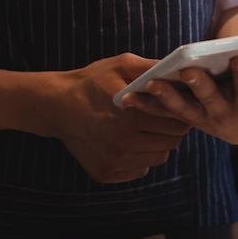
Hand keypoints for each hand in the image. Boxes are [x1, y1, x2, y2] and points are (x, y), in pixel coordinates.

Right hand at [46, 53, 190, 182]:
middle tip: (161, 116)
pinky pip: (140, 169)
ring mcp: (114, 162)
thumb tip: (180, 71)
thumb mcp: (121, 65)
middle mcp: (123, 144)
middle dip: (172, 128)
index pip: (177, 122)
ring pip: (159, 157)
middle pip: (171, 141)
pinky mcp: (106, 173)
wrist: (57, 105)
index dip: (178, 112)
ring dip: (157, 143)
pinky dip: (141, 157)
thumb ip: (152, 68)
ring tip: (145, 128)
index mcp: (131, 117)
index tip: (173, 105)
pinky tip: (130, 141)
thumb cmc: (92, 81)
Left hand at [124, 45, 237, 146]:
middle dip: (201, 85)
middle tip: (189, 69)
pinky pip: (166, 114)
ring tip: (152, 83)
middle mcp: (226, 115)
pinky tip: (129, 97)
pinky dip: (148, 106)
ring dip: (167, 98)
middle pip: (211, 100)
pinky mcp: (188, 119)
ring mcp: (205, 119)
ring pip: (184, 110)